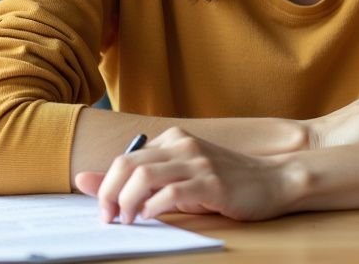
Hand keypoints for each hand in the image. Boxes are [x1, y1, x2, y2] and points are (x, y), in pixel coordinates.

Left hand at [74, 128, 297, 222]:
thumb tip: (86, 181)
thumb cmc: (224, 182)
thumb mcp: (180, 176)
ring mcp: (198, 162)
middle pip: (127, 164)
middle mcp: (183, 145)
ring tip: (127, 219)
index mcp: (173, 139)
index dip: (105, 185)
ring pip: (145, 176)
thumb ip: (140, 179)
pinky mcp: (212, 183)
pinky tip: (151, 217)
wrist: (273, 181)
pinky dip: (154, 207)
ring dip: (127, 201)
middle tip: (107, 217)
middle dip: (108, 193)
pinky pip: (172, 192)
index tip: (103, 209)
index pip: (125, 158)